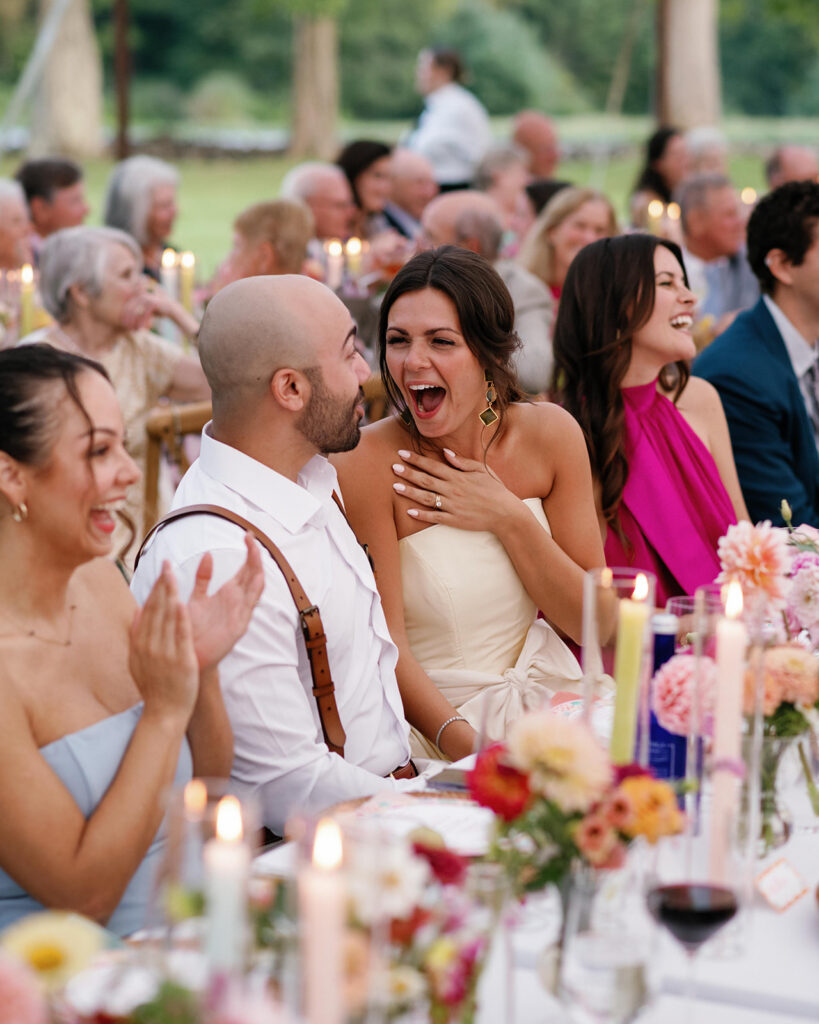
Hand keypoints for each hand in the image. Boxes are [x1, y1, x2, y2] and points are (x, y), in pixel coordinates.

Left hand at [120, 291, 157, 331]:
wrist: (172, 309)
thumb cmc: (157, 310)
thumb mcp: (145, 311)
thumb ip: (137, 312)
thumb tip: (126, 319)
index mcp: (137, 295)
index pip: (127, 305)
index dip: (124, 315)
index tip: (123, 324)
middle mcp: (141, 295)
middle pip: (130, 308)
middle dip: (128, 318)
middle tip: (126, 327)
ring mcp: (147, 298)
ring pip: (137, 311)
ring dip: (134, 321)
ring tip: (134, 329)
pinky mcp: (153, 303)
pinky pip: (145, 314)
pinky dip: (143, 322)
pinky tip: (141, 329)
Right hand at [129, 562, 198, 719]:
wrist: (164, 713)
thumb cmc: (154, 686)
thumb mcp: (138, 661)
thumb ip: (136, 635)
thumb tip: (135, 611)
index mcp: (140, 644)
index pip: (147, 610)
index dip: (154, 589)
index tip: (160, 571)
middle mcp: (149, 646)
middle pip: (155, 610)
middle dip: (161, 585)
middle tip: (166, 563)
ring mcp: (164, 653)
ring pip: (166, 619)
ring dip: (170, 595)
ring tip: (173, 575)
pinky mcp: (180, 661)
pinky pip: (179, 636)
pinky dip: (180, 619)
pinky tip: (182, 602)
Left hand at [187, 533, 264, 671]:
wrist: (187, 658)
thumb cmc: (191, 630)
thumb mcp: (196, 598)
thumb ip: (203, 578)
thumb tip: (208, 554)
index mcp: (229, 594)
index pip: (246, 569)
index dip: (249, 552)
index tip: (248, 534)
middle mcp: (238, 602)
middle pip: (253, 574)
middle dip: (254, 556)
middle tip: (252, 537)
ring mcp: (240, 614)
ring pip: (255, 588)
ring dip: (257, 570)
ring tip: (256, 553)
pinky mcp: (238, 627)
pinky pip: (249, 607)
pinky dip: (253, 592)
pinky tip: (256, 578)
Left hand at [392, 448, 521, 532]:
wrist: (505, 513)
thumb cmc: (495, 490)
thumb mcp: (482, 470)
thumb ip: (462, 462)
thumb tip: (445, 452)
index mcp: (458, 476)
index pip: (432, 465)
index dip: (416, 459)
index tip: (402, 453)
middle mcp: (452, 490)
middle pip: (425, 480)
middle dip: (408, 473)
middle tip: (393, 467)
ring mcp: (452, 506)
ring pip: (426, 498)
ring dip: (410, 492)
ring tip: (395, 487)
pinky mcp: (454, 520)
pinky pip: (434, 517)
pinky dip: (421, 515)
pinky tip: (409, 512)